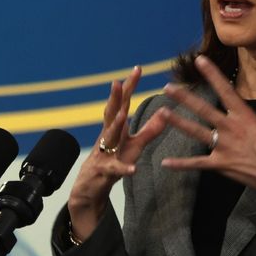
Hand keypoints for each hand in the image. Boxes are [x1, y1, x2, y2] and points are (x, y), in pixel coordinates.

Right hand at [66, 65, 166, 240]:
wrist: (90, 187)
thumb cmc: (113, 161)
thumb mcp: (134, 145)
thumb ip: (150, 129)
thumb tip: (165, 113)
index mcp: (115, 127)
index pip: (122, 103)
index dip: (129, 86)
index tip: (137, 68)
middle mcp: (108, 136)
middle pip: (111, 114)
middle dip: (115, 98)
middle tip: (117, 81)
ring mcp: (105, 152)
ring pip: (109, 137)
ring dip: (115, 126)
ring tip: (122, 115)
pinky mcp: (106, 171)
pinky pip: (115, 169)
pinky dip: (123, 168)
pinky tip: (133, 169)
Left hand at [159, 55, 255, 197]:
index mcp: (245, 117)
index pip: (225, 90)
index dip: (212, 74)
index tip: (200, 61)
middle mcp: (231, 129)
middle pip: (204, 110)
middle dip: (185, 98)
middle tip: (168, 88)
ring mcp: (224, 147)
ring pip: (196, 132)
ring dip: (178, 123)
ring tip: (162, 113)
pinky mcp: (221, 164)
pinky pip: (197, 164)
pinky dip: (181, 164)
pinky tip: (165, 163)